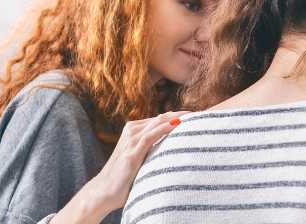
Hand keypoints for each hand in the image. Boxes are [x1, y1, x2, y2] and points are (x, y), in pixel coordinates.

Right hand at [50, 111, 187, 223]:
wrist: (103, 192)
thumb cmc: (123, 177)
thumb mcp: (140, 157)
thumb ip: (152, 149)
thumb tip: (174, 147)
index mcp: (133, 130)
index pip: (161, 119)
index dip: (179, 116)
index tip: (197, 116)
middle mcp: (131, 131)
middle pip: (162, 117)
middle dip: (182, 114)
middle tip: (201, 114)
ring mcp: (131, 140)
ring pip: (158, 122)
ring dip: (178, 117)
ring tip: (195, 116)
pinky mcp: (132, 152)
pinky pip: (151, 135)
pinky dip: (166, 128)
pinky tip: (178, 124)